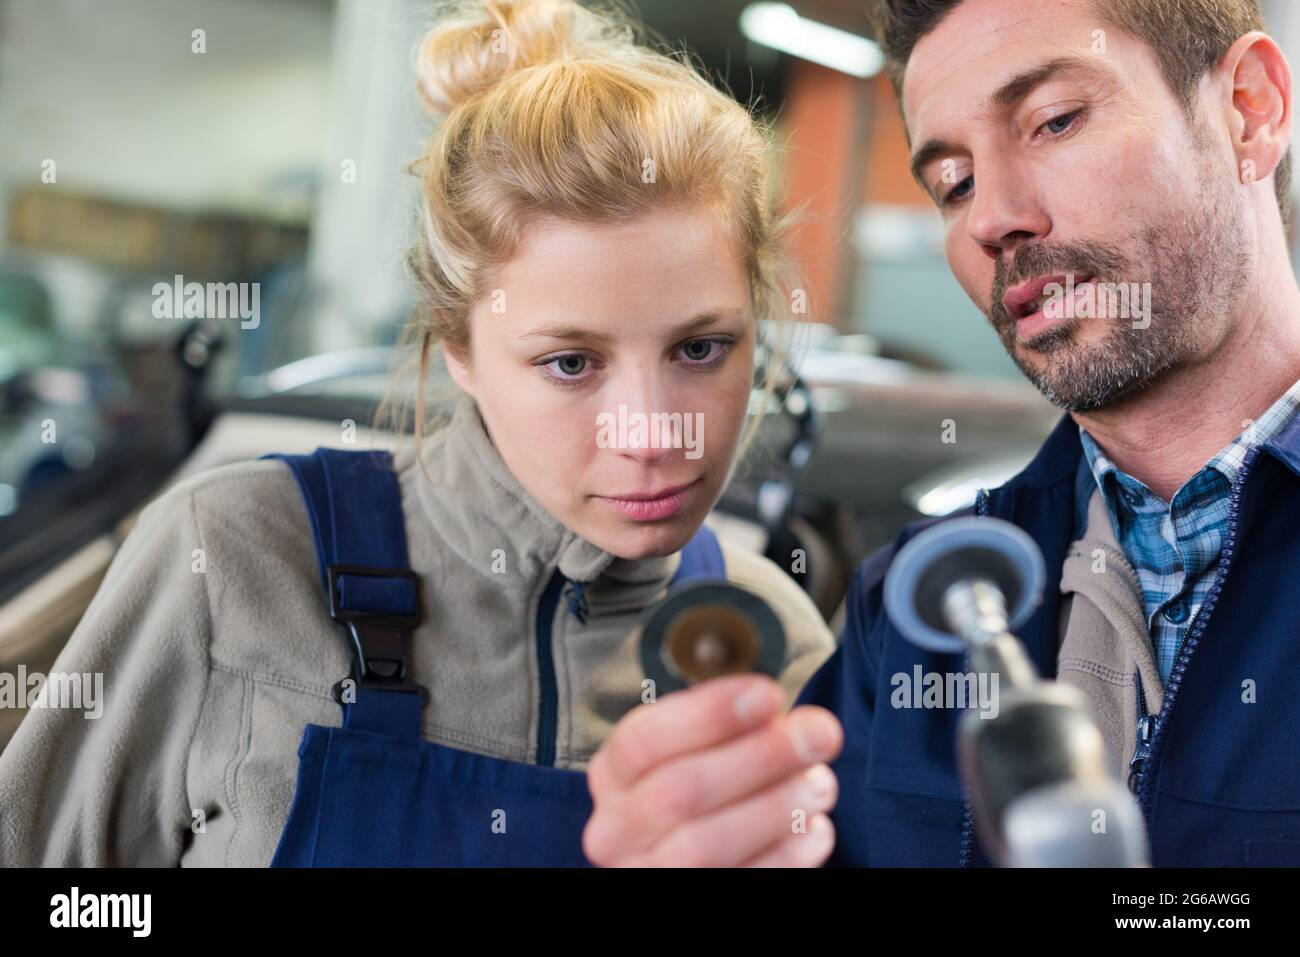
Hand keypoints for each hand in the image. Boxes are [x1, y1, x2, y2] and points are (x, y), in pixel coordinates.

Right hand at [583, 674, 842, 865]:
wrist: (688, 858)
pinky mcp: (688, 900)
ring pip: (704, 845)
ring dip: (773, 808)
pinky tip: (815, 828)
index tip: (766, 694)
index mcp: (614, 774)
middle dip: (759, 757)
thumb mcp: (693, 750)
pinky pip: (740, 881)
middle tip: (817, 733)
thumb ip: (725, 726)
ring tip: (820, 783)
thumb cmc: (701, 788)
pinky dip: (785, 855)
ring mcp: (647, 872)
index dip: (706, 715)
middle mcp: (617, 829)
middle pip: (679, 791)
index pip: (642, 740)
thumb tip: (775, 705)